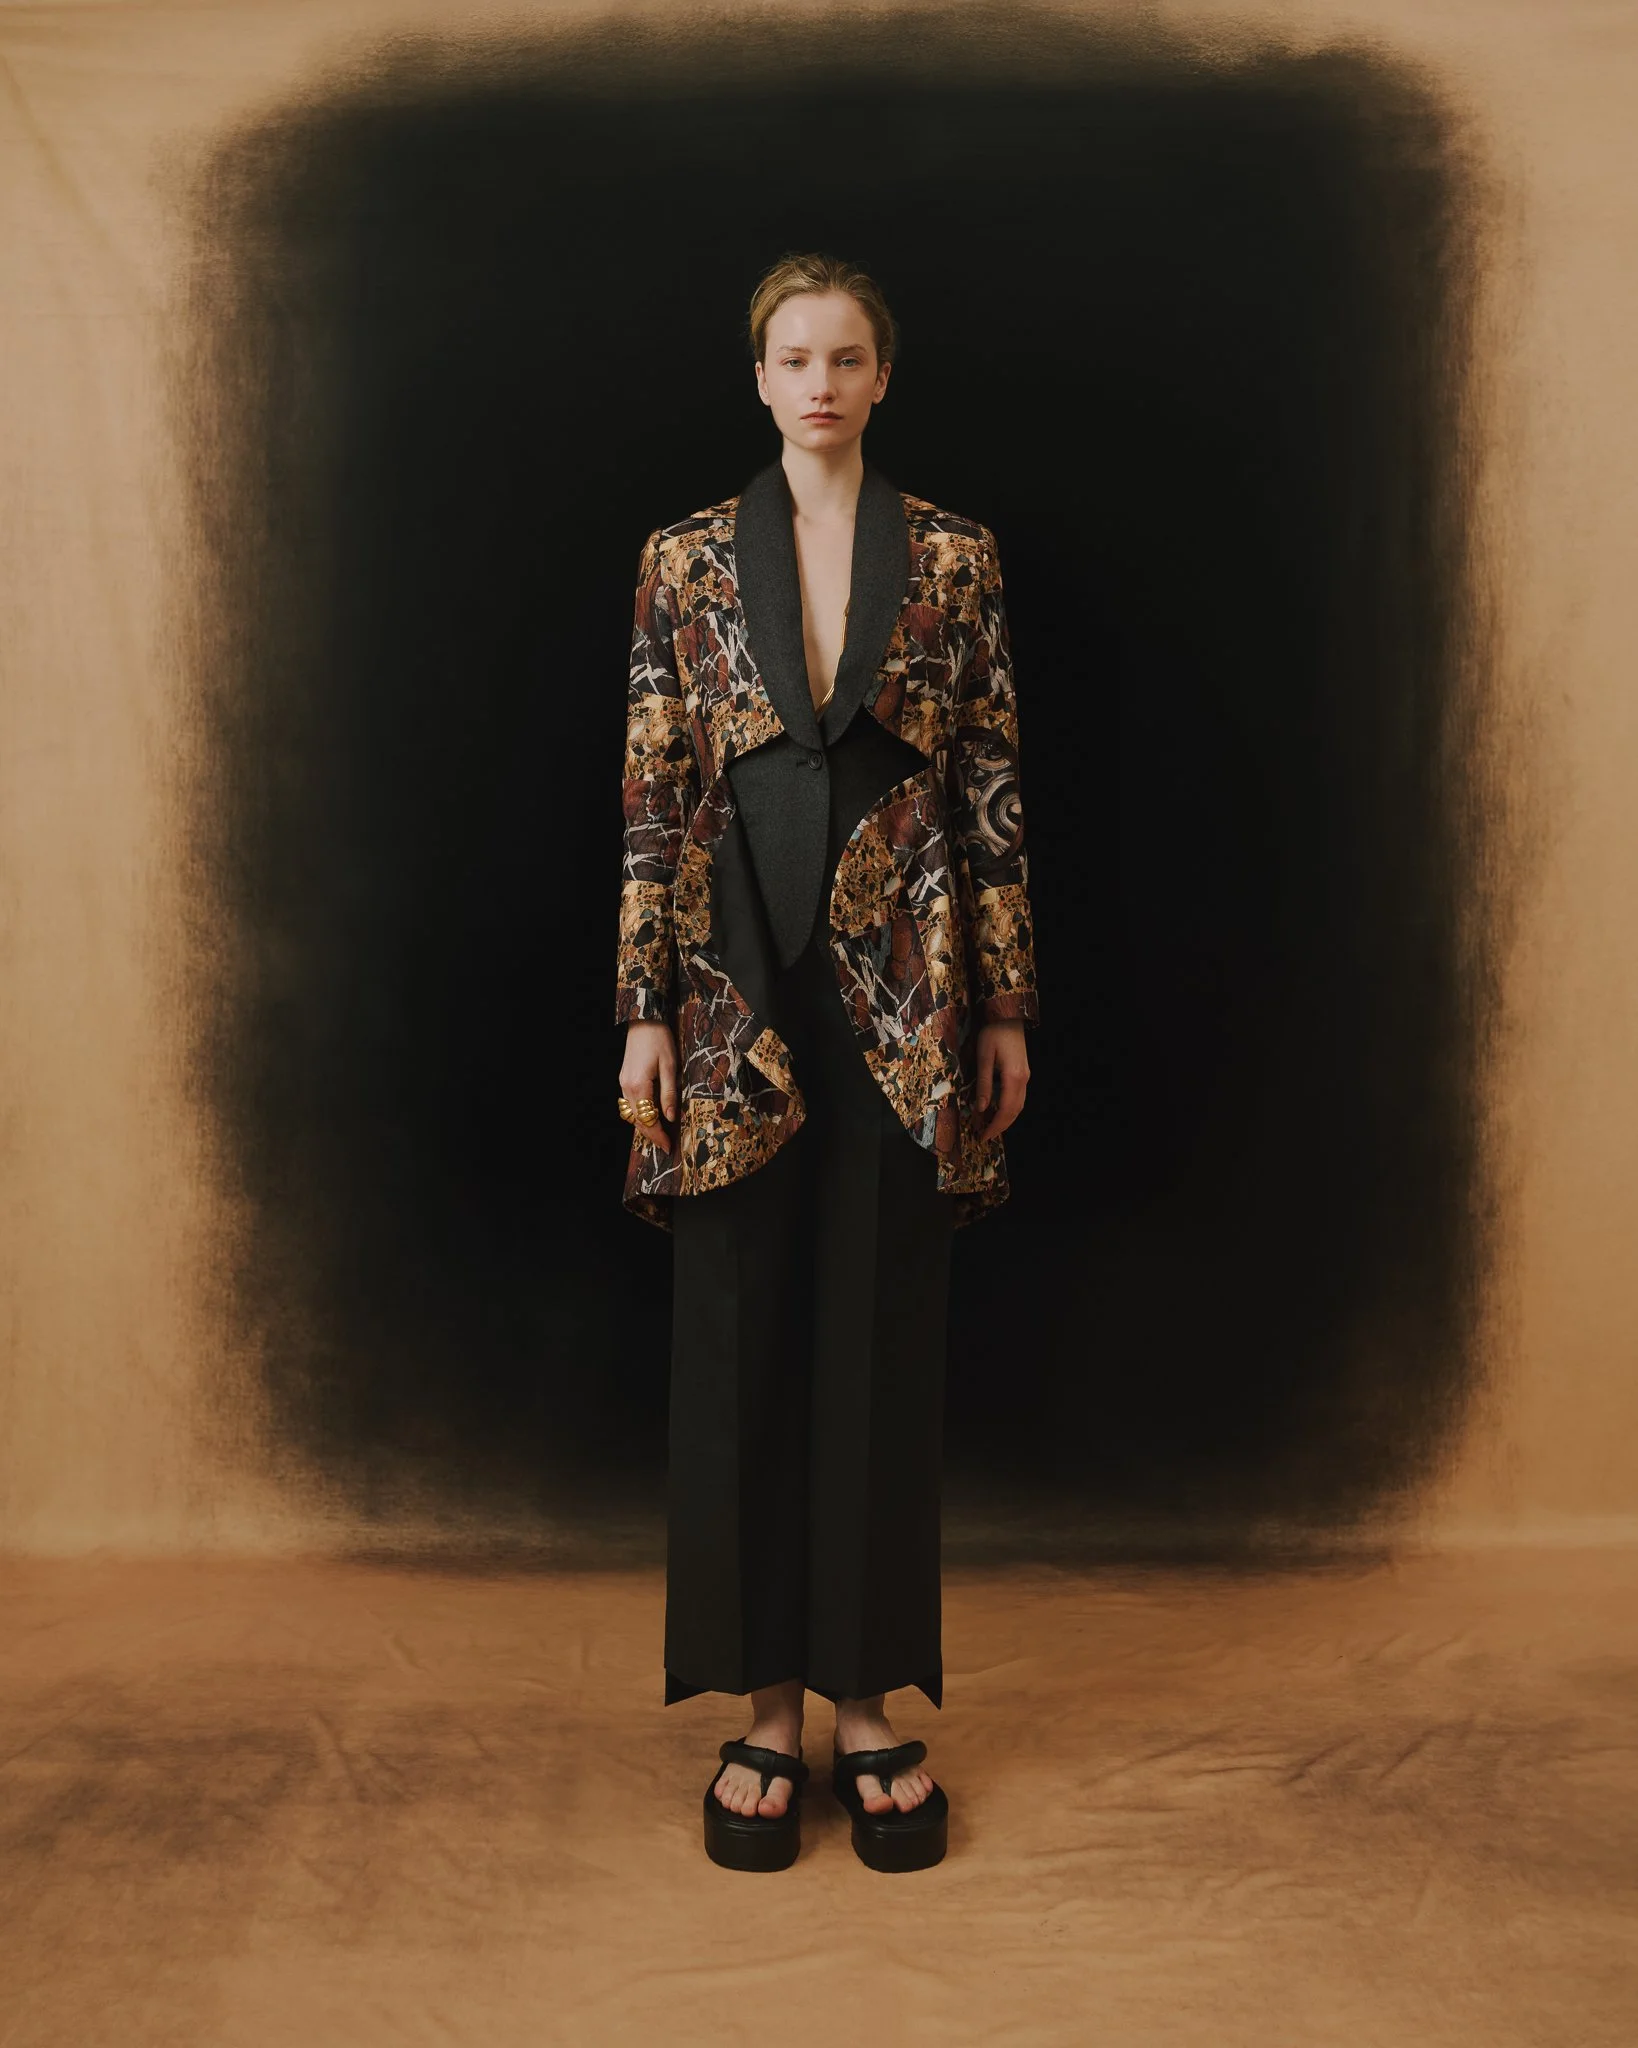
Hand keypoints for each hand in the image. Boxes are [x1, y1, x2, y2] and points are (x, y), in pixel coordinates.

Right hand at [620, 1020, 678, 1154]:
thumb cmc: (659, 1040)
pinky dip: (639, 1115)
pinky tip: (649, 1117)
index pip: (648, 1119)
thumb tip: (670, 1117)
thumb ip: (669, 1093)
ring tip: (658, 1135)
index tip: (669, 1146)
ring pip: (631, 1114)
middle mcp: (627, 1088)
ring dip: (644, 1126)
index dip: (658, 1135)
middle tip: (665, 1146)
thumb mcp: (670, 1066)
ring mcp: (623, 1084)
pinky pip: (629, 1105)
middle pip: (637, 1120)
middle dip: (651, 1135)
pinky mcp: (624, 1079)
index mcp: (639, 1086)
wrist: (643, 1021)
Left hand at [974, 1019, 1028, 1140]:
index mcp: (1014, 1077)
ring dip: (1006, 1118)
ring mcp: (1026, 1076)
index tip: (983, 1136)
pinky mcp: (1023, 1072)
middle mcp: (1024, 1079)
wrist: (1008, 1015)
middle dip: (1001, 1126)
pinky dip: (1009, 1108)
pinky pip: (1018, 1096)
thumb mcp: (983, 1057)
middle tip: (984, 1136)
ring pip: (1019, 1105)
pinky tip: (997, 1110)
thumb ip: (984, 1083)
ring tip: (989, 1126)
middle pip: (1015, 1111)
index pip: (1006, 1110)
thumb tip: (981, 1108)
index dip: (996, 1126)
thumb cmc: (993, 1032)